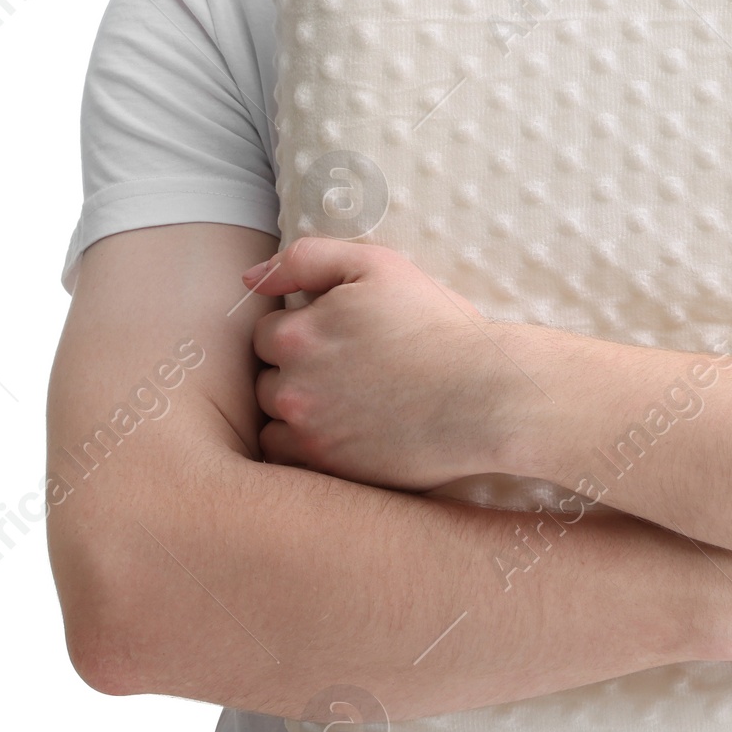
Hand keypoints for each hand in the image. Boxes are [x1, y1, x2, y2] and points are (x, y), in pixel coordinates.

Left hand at [245, 237, 534, 488]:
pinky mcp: (329, 472)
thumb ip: (307, 259)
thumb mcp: (377, 266)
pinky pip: (289, 460)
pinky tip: (346, 432)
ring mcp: (308, 435)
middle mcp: (292, 388)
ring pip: (274, 421)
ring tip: (349, 403)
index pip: (268, 333)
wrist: (483, 393)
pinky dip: (307, 447)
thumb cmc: (436, 325)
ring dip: (298, 411)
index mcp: (297, 335)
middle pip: (266, 379)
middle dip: (296, 372)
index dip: (304, 331)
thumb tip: (248, 279)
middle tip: (349, 370)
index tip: (339, 338)